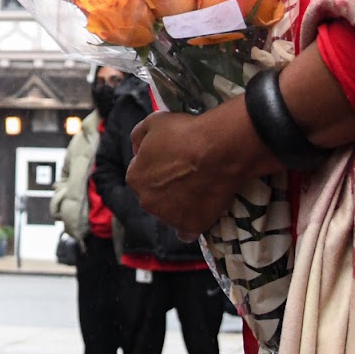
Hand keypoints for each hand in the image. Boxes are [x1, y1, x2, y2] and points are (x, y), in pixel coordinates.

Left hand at [127, 102, 267, 237]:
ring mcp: (169, 217)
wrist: (219, 149)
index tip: (172, 160)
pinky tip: (199, 212)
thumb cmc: (185, 133)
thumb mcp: (154, 121)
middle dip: (166, 187)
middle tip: (187, 174)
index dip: (156, 166)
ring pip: (170, 213)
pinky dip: (191, 224)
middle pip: (154, 196)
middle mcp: (146, 202)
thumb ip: (138, 136)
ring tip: (199, 188)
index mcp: (135, 178)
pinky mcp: (191, 227)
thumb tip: (137, 149)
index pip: (141, 174)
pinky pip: (187, 231)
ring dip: (179, 205)